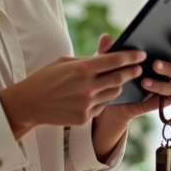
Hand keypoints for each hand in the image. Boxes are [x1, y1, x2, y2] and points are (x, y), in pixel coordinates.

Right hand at [0, 49, 146, 138]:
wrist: (29, 103)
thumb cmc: (46, 78)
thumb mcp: (65, 62)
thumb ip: (88, 58)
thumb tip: (108, 53)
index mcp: (82, 69)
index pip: (114, 61)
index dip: (131, 57)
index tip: (141, 55)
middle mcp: (86, 86)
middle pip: (119, 78)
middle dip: (131, 72)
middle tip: (138, 68)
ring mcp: (86, 104)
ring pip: (113, 93)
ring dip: (116, 86)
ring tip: (113, 81)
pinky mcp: (84, 117)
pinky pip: (101, 106)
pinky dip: (101, 100)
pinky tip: (93, 95)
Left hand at [91, 35, 170, 157]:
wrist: (111, 98)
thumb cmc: (118, 72)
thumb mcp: (112, 61)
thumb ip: (110, 50)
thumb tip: (105, 37)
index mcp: (168, 59)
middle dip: (170, 67)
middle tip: (155, 63)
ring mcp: (169, 91)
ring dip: (162, 84)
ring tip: (144, 81)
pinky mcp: (160, 104)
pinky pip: (166, 102)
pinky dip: (159, 97)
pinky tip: (147, 93)